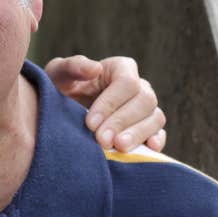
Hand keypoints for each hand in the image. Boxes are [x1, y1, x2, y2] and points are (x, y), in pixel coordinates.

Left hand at [44, 55, 166, 152]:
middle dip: (122, 121)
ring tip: (119, 148)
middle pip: (145, 101)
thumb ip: (73, 67)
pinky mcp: (148, 128)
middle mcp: (138, 86)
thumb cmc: (61, 88)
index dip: (111, 103)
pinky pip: (160, 133)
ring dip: (138, 134)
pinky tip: (147, 149)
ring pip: (155, 117)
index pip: (127, 82)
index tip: (90, 123)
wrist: (61, 112)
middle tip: (101, 140)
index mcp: (120, 68)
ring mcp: (145, 108)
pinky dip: (156, 141)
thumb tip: (95, 68)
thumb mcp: (58, 74)